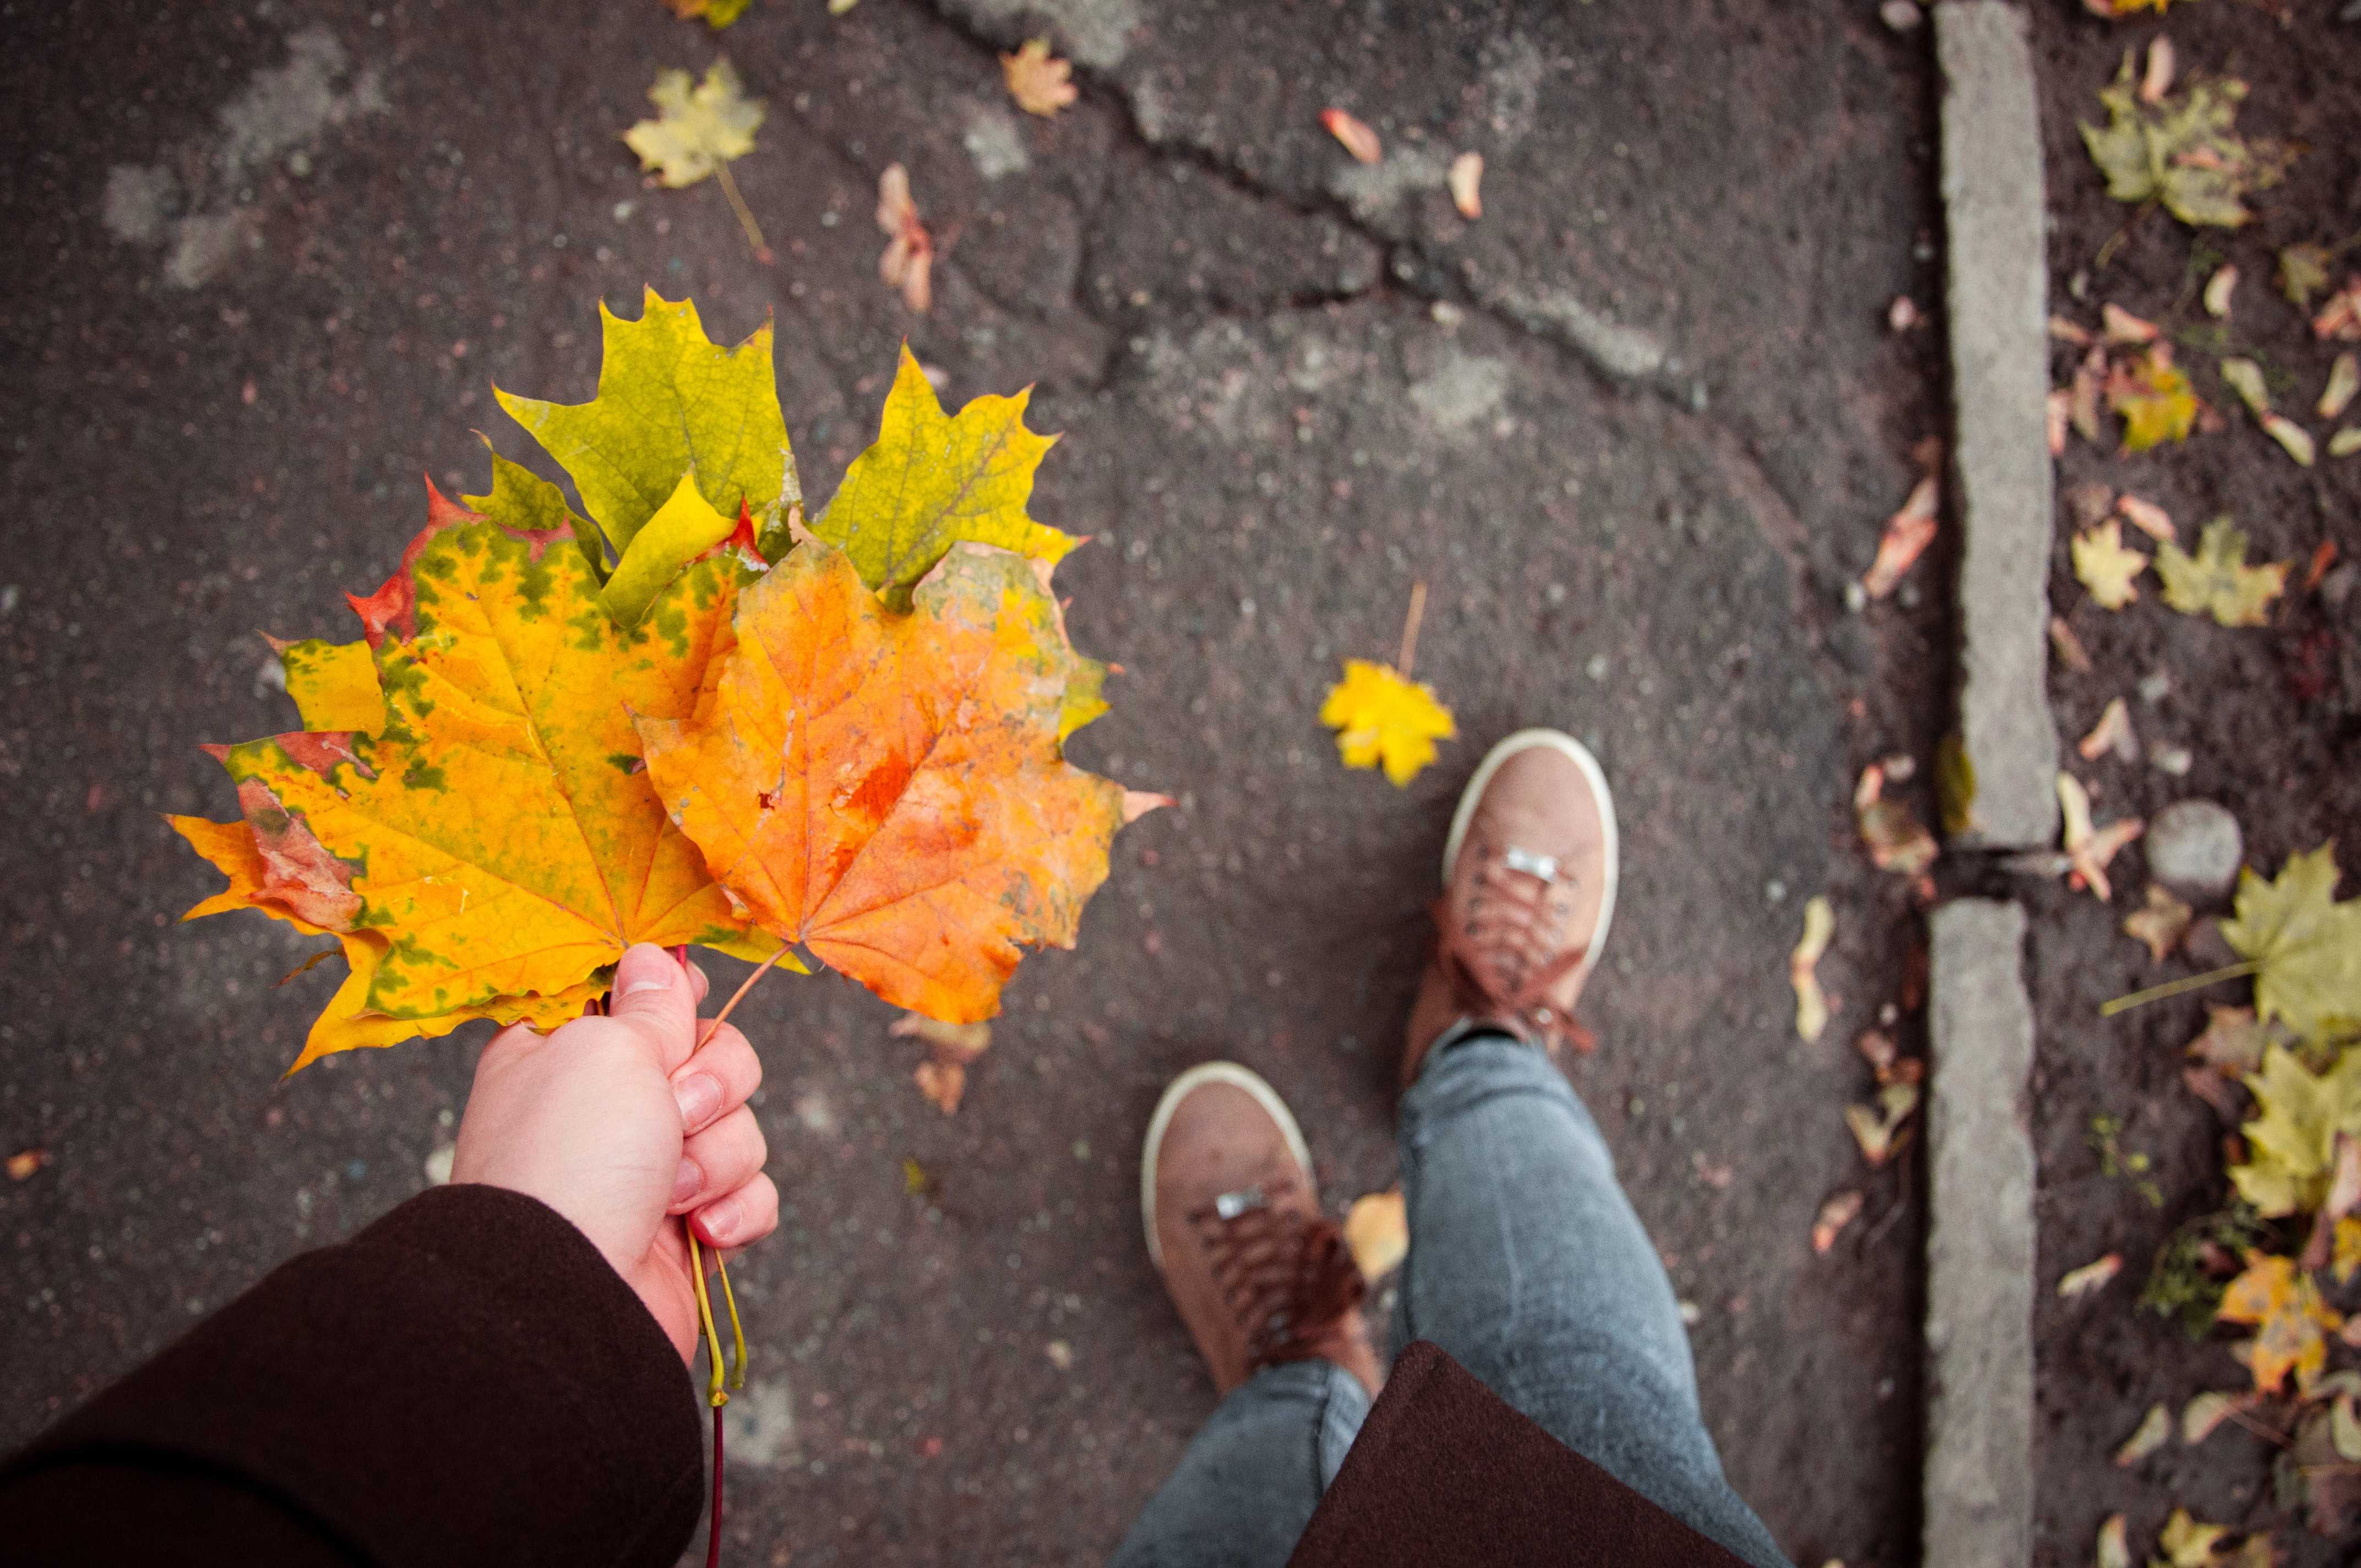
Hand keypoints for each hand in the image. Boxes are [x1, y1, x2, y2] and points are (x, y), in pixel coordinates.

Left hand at [449, 943, 778, 1360]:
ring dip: (718, 1156)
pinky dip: (735, 1210)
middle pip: (713, 1058)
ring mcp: (647, 1171)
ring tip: (671, 1192)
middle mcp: (607, 1109)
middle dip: (713, 1086)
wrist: (569, 1294)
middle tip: (675, 1113)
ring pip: (740, 1127)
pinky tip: (698, 1230)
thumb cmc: (571, 1157)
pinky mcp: (687, 1228)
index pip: (641, 1002)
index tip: (683, 1002)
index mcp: (569, 1053)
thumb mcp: (608, 1048)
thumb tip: (656, 957)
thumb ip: (649, 1004)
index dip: (673, 1001)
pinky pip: (751, 1193)